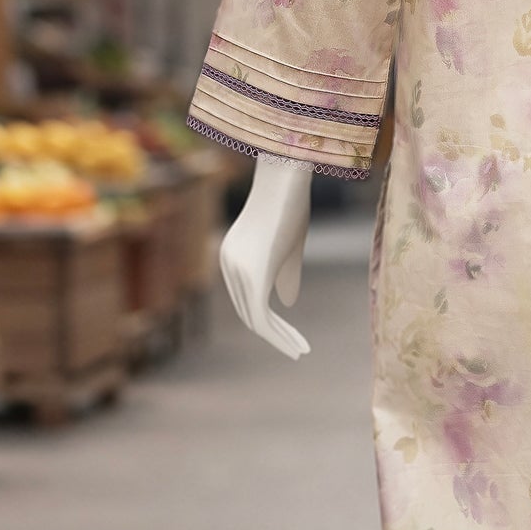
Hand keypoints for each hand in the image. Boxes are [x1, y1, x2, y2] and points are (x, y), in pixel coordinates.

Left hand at [218, 153, 313, 357]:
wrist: (286, 178)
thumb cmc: (292, 205)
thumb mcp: (290, 246)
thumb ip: (286, 276)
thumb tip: (287, 304)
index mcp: (232, 257)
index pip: (246, 299)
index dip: (269, 322)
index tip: (291, 335)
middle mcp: (229, 266)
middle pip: (248, 313)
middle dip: (274, 335)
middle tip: (299, 350)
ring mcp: (237, 271)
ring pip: (255, 319)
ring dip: (280, 339)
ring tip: (302, 351)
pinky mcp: (252, 274)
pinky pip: (261, 317)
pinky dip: (279, 335)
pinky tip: (297, 345)